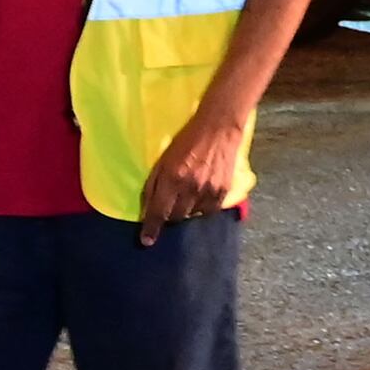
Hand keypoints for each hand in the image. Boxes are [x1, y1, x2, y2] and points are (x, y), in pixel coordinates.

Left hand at [137, 95, 251, 238]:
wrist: (218, 128)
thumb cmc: (186, 141)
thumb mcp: (163, 160)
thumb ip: (153, 185)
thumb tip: (146, 209)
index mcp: (172, 178)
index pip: (158, 211)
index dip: (151, 228)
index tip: (146, 241)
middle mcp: (190, 188)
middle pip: (175, 217)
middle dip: (168, 217)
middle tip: (167, 209)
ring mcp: (208, 191)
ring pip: (191, 215)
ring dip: (184, 212)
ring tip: (184, 199)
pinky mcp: (222, 191)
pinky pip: (208, 211)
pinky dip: (201, 209)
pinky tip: (199, 200)